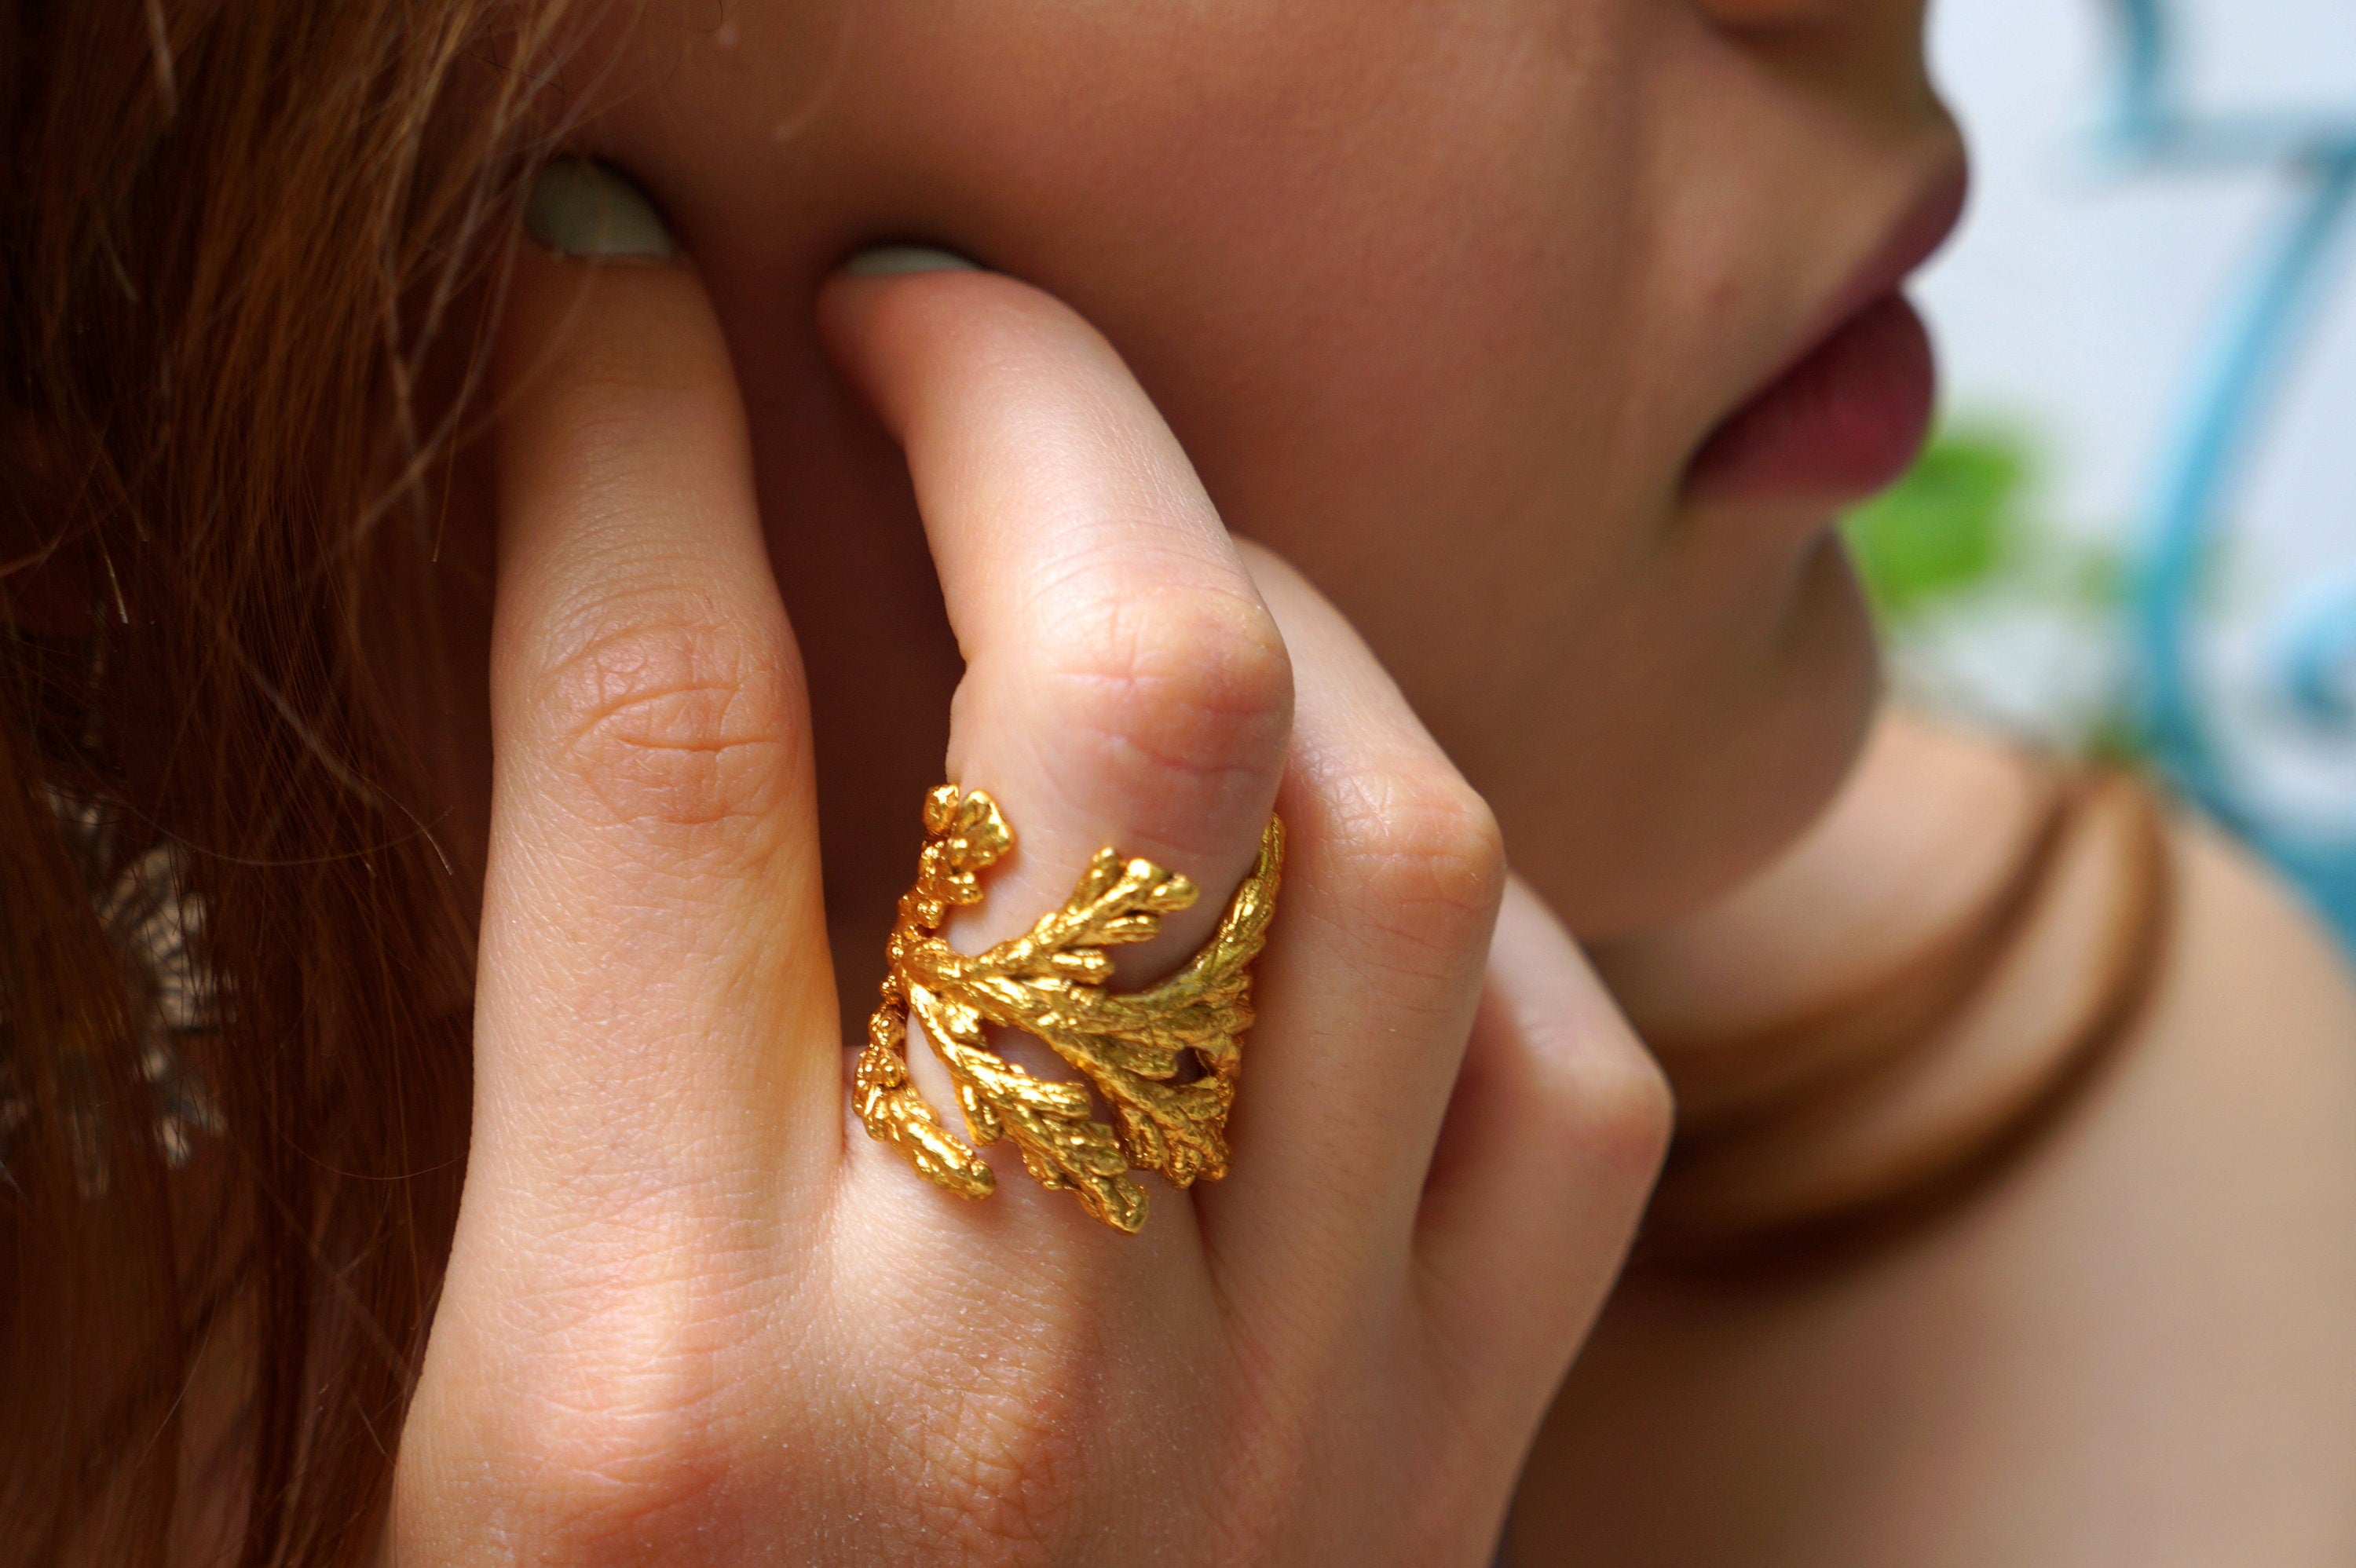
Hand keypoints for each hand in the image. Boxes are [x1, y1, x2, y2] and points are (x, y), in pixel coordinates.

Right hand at [389, 205, 1668, 1564]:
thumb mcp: (457, 1435)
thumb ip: (570, 1055)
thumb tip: (657, 646)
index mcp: (636, 1394)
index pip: (651, 729)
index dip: (623, 424)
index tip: (621, 289)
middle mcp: (992, 1385)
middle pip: (1114, 701)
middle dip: (1025, 400)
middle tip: (928, 310)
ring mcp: (1284, 1436)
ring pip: (1403, 832)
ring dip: (1273, 601)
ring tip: (1142, 549)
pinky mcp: (1448, 1488)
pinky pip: (1564, 1077)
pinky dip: (1465, 903)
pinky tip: (1334, 861)